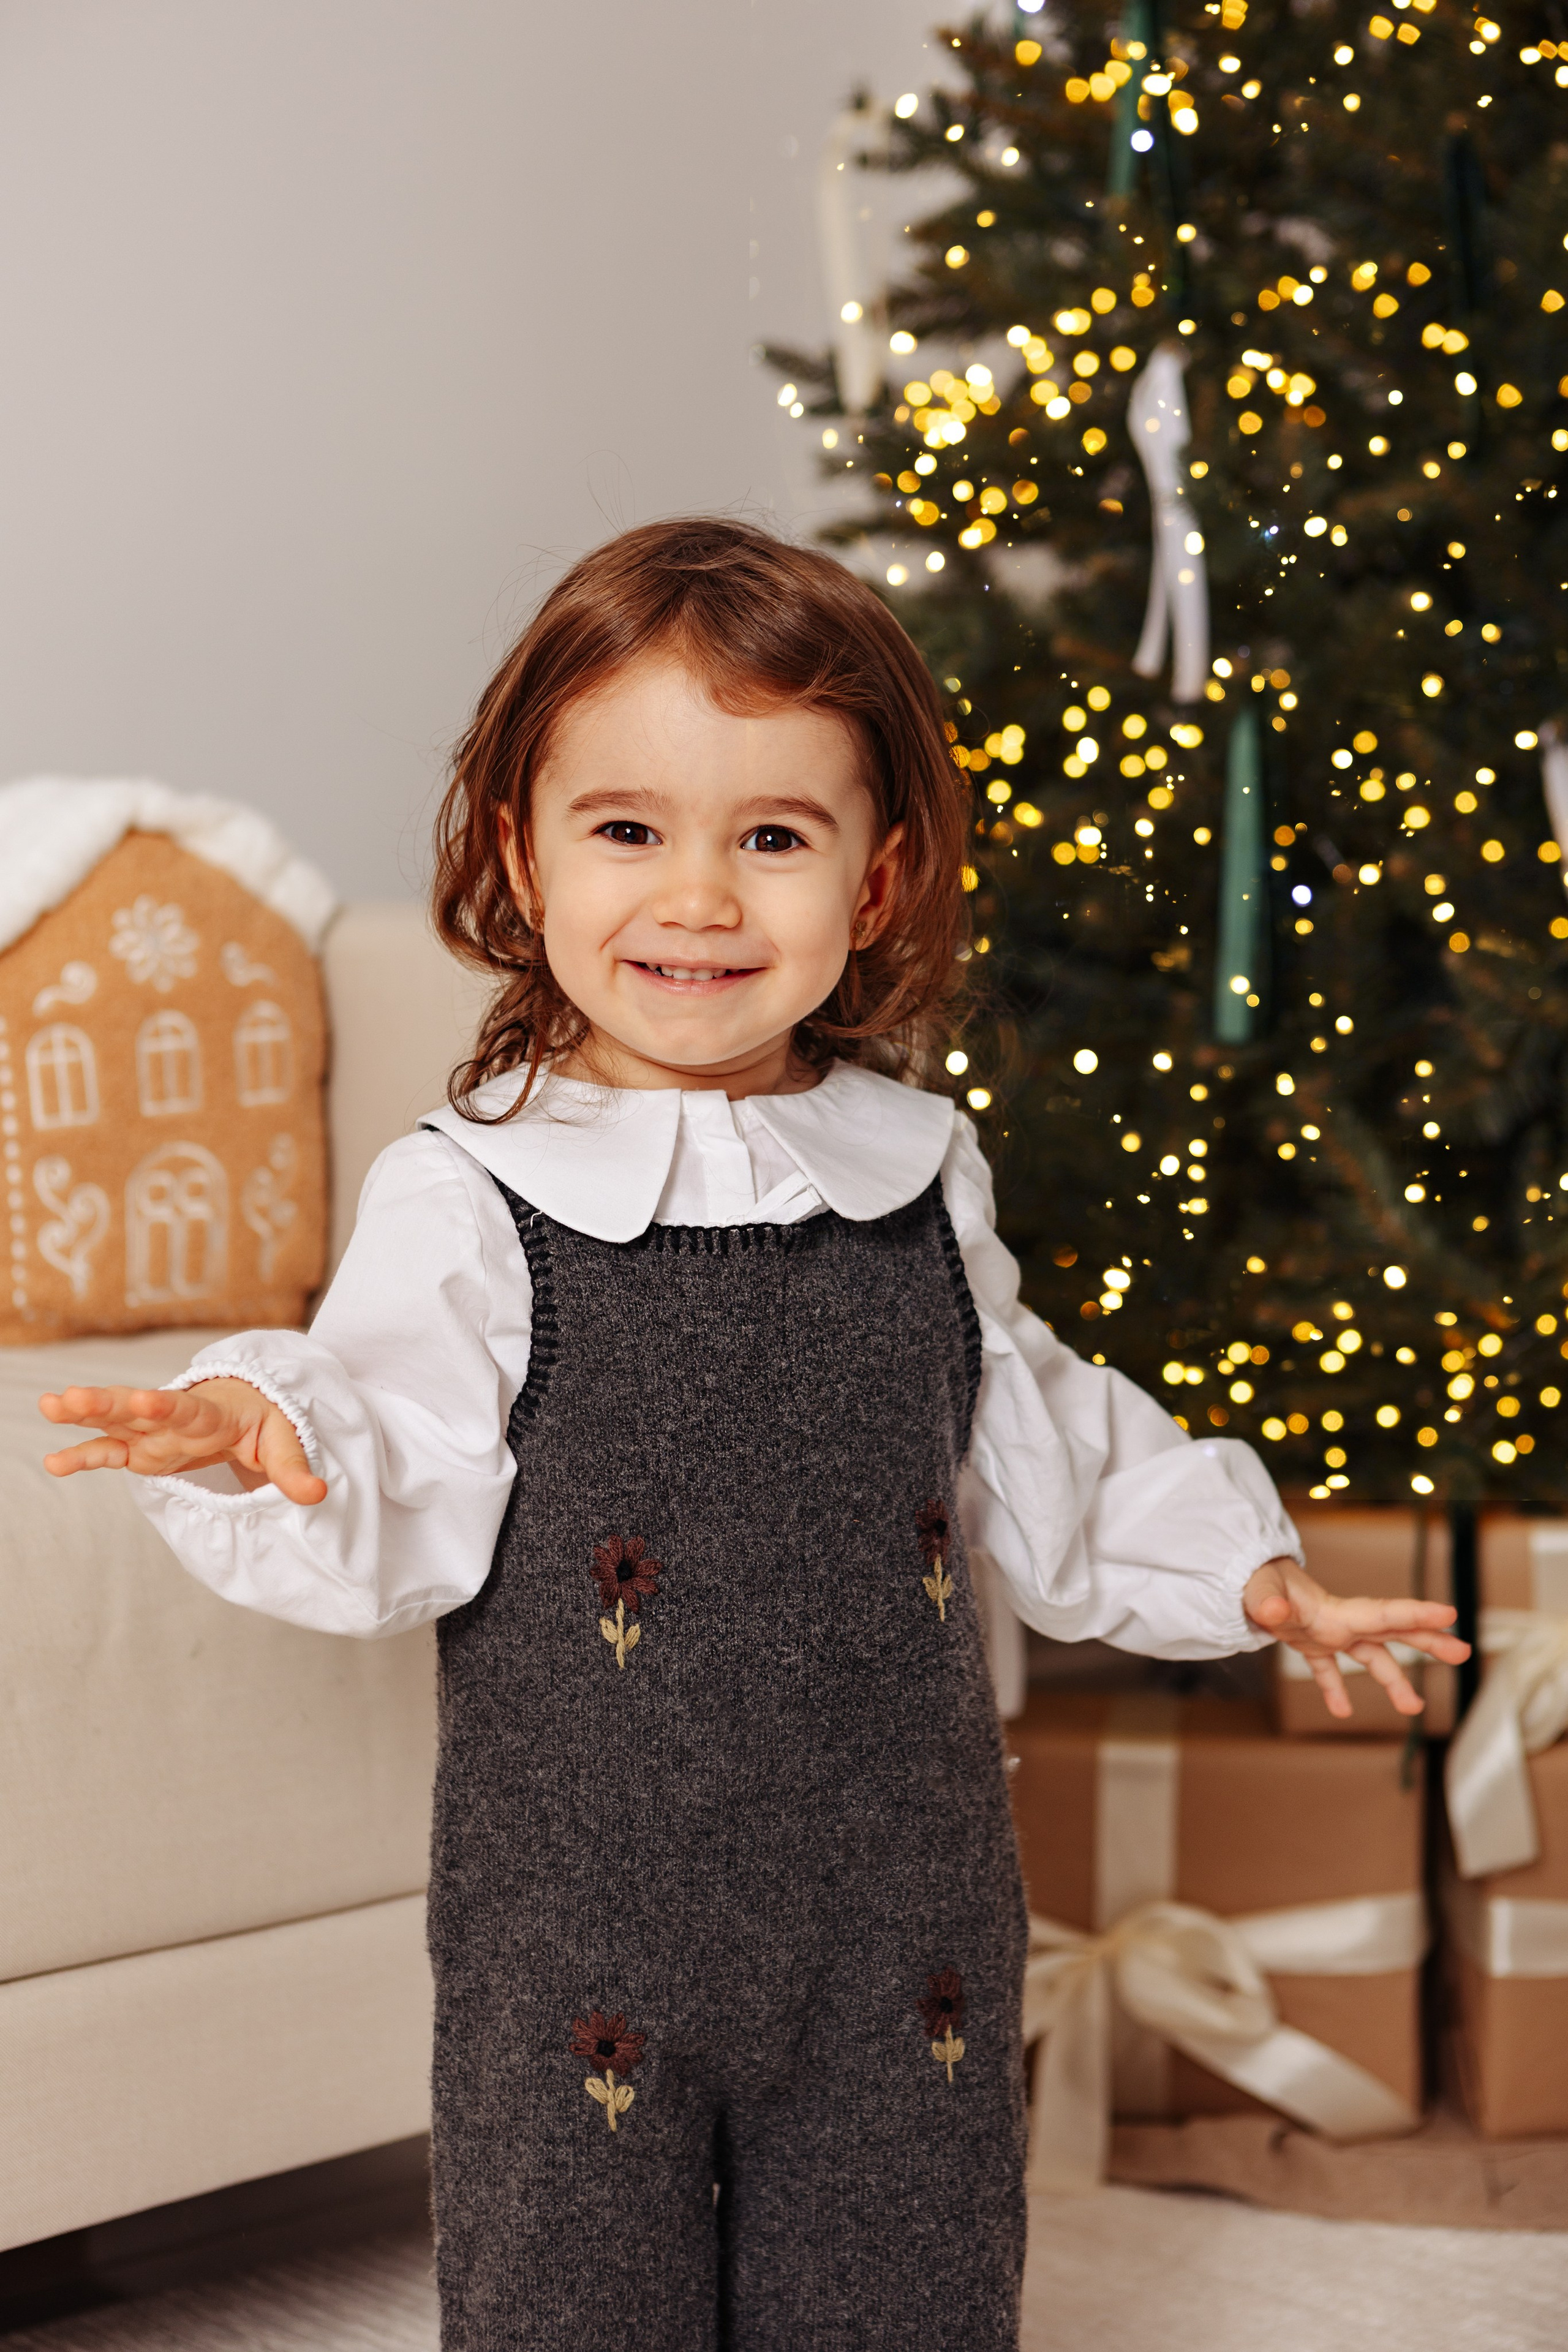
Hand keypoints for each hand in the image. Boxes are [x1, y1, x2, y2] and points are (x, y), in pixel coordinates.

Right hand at [38, 1378, 326, 1505]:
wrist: (251, 1408)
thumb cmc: (268, 1422)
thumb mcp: (287, 1442)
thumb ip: (294, 1470)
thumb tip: (317, 1495)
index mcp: (211, 1414)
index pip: (187, 1410)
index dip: (166, 1408)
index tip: (146, 1402)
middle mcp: (174, 1418)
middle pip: (137, 1407)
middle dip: (106, 1403)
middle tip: (70, 1398)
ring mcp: (153, 1432)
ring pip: (114, 1421)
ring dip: (83, 1416)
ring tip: (49, 1406)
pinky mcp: (143, 1449)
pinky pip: (110, 1451)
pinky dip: (84, 1455)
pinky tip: (54, 1461)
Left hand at [1242, 1555, 1469, 1719]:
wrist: (1240, 1579)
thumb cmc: (1254, 1581)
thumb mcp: (1259, 1591)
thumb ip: (1267, 1601)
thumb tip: (1271, 1611)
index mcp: (1337, 1611)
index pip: (1384, 1613)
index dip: (1417, 1614)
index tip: (1450, 1614)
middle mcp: (1341, 1622)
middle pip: (1394, 1632)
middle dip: (1429, 1641)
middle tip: (1464, 1651)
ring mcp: (1329, 1633)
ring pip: (1372, 1657)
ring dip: (1394, 1681)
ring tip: (1413, 1709)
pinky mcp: (1311, 1644)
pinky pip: (1330, 1671)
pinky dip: (1336, 1688)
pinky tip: (1342, 1711)